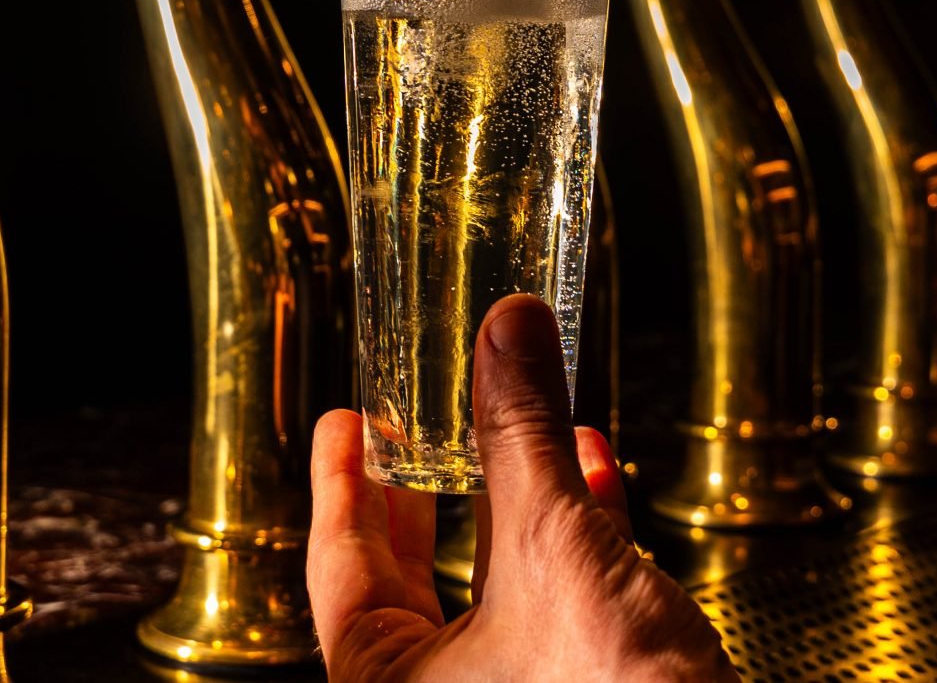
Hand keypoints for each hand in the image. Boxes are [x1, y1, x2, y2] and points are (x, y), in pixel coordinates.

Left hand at [308, 294, 740, 680]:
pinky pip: (564, 605)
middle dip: (427, 489)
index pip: (340, 567)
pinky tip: (596, 476)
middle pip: (413, 576)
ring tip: (520, 425)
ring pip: (497, 583)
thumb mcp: (552, 548)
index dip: (342, 482)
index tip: (341, 424)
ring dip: (517, 495)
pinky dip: (579, 535)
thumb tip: (506, 331)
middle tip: (407, 428)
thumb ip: (523, 433)